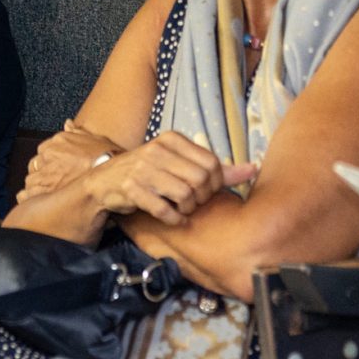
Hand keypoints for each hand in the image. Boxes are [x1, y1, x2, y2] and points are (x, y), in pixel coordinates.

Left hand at [18, 120, 123, 200]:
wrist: (111, 177)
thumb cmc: (107, 159)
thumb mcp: (95, 139)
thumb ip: (77, 132)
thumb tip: (68, 124)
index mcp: (58, 141)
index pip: (44, 151)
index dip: (51, 162)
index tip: (58, 169)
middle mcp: (48, 154)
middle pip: (36, 165)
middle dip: (44, 173)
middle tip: (56, 182)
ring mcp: (44, 172)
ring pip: (31, 179)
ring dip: (39, 186)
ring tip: (51, 194)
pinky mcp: (43, 189)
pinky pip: (27, 194)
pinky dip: (32, 198)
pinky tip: (42, 201)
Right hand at [85, 132, 256, 228]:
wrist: (105, 182)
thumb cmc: (149, 173)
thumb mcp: (179, 164)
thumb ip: (216, 168)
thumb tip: (253, 169)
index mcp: (172, 140)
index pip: (212, 163)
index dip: (215, 184)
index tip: (205, 191)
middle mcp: (157, 150)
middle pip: (201, 180)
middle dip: (201, 198)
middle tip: (193, 203)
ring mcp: (143, 169)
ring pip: (185, 195)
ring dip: (187, 210)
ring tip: (181, 209)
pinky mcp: (132, 189)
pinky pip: (164, 210)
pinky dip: (173, 219)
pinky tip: (171, 217)